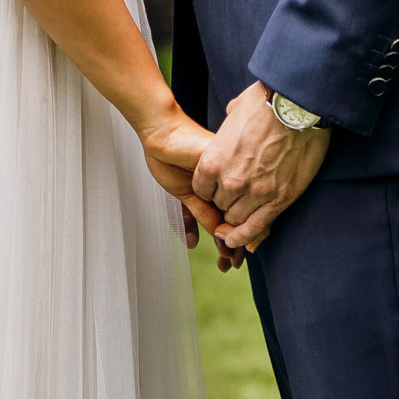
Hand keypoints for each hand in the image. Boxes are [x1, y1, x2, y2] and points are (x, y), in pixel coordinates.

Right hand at [138, 105, 228, 252]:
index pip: (231, 217)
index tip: (229, 260)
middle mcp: (229, 183)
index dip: (232, 239)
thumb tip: (206, 239)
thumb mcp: (185, 193)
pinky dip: (223, 224)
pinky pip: (225, 203)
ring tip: (227, 257)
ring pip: (235, 214)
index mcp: (221, 187)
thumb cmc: (170, 156)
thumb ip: (199, 212)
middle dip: (234, 245)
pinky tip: (221, 239)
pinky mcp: (223, 171)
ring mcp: (228, 177)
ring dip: (231, 239)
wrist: (161, 132)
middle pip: (237, 219)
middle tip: (230, 265)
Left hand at [190, 82, 329, 259]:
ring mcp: (255, 192)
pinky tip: (241, 244)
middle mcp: (230, 181)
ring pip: (237, 219)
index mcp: (213, 160)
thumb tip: (231, 122)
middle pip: (220, 206)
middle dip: (225, 203)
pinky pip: (257, 227)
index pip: (201, 190)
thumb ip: (227, 126)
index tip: (217, 188)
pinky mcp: (279, 199)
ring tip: (241, 216)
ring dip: (238, 218)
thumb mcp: (235, 111)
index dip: (209, 190)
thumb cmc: (267, 104)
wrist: (298, 107)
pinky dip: (247, 237)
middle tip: (236, 198)